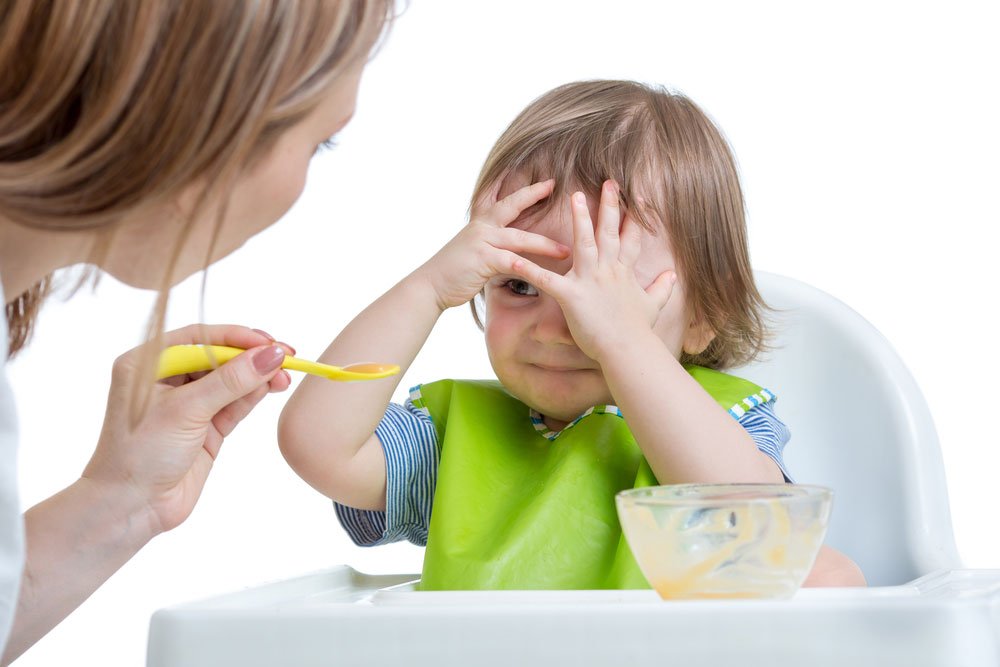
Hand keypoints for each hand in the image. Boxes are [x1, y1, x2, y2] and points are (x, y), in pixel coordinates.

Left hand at [81, 324, 293, 535]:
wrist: (130, 508)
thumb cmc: (139, 454)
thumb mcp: (186, 410)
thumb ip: (231, 381)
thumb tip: (272, 354)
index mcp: (148, 363)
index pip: (199, 337)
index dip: (235, 336)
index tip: (267, 341)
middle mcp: (167, 379)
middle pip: (219, 356)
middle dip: (252, 356)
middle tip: (285, 355)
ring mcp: (189, 404)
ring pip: (232, 380)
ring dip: (258, 376)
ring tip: (285, 376)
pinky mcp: (206, 427)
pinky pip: (235, 403)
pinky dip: (254, 395)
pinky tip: (272, 387)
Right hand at [416, 179, 569, 310]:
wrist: (430, 285)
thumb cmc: (453, 272)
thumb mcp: (473, 251)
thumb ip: (491, 245)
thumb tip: (509, 251)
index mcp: (480, 223)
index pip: (502, 199)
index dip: (520, 187)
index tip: (542, 179)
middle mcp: (481, 227)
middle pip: (512, 205)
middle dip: (533, 193)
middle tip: (554, 185)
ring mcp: (481, 241)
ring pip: (519, 237)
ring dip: (544, 244)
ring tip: (565, 250)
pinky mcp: (482, 259)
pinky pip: (510, 261)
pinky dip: (527, 267)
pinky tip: (543, 273)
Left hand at [514, 180, 675, 362]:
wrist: (629, 350)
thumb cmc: (639, 331)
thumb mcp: (654, 305)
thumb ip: (662, 288)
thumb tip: (673, 276)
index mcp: (623, 272)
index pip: (630, 239)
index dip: (634, 217)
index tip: (638, 197)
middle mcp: (608, 270)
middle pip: (608, 232)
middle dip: (609, 205)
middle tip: (607, 182)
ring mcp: (590, 281)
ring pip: (583, 242)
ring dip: (579, 219)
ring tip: (574, 196)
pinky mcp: (571, 296)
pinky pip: (545, 280)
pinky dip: (528, 270)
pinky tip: (513, 258)